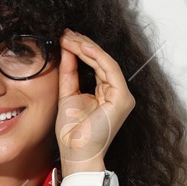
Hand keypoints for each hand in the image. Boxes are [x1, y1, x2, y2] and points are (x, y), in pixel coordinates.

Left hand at [56, 28, 134, 174]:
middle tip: (66, 33)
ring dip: (86, 47)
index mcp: (106, 93)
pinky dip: (95, 56)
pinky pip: (109, 69)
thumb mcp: (67, 94)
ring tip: (69, 37)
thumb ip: (69, 71)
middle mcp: (116, 92)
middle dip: (83, 44)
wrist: (75, 153)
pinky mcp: (122, 98)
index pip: (95, 64)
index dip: (80, 49)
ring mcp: (122, 95)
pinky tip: (81, 47)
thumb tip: (66, 49)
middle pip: (101, 61)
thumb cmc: (72, 132)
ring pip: (105, 62)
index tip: (64, 38)